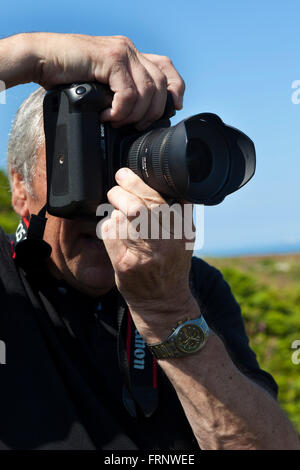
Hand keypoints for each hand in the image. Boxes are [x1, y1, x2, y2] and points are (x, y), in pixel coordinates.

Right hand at [0, 33, 184, 129]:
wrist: (41, 59)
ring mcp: (121, 52)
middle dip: (152, 112)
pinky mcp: (110, 58)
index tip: (173, 108)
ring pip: (147, 92)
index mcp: (130, 55)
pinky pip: (128, 93)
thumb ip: (119, 91)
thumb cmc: (66, 75)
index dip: (176, 88)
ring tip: (115, 120)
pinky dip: (119, 111)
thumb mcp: (101, 85)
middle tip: (134, 125)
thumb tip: (137, 115)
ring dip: (133, 114)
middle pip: (161, 84)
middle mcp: (129, 50)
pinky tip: (106, 115)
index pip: (166, 67)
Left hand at [101, 167, 198, 341]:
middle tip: (117, 185)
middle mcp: (165, 243)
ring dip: (115, 210)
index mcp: (181, 232)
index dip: (138, 183)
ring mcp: (144, 256)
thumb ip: (179, 213)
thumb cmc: (171, 266)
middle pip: (138, 206)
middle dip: (122, 190)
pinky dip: (108, 227)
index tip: (126, 175)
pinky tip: (114, 231)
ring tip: (118, 212)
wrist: (164, 303)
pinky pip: (109, 233)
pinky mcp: (125, 265)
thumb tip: (166, 182)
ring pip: (121, 218)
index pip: (159, 199)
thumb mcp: (185, 239)